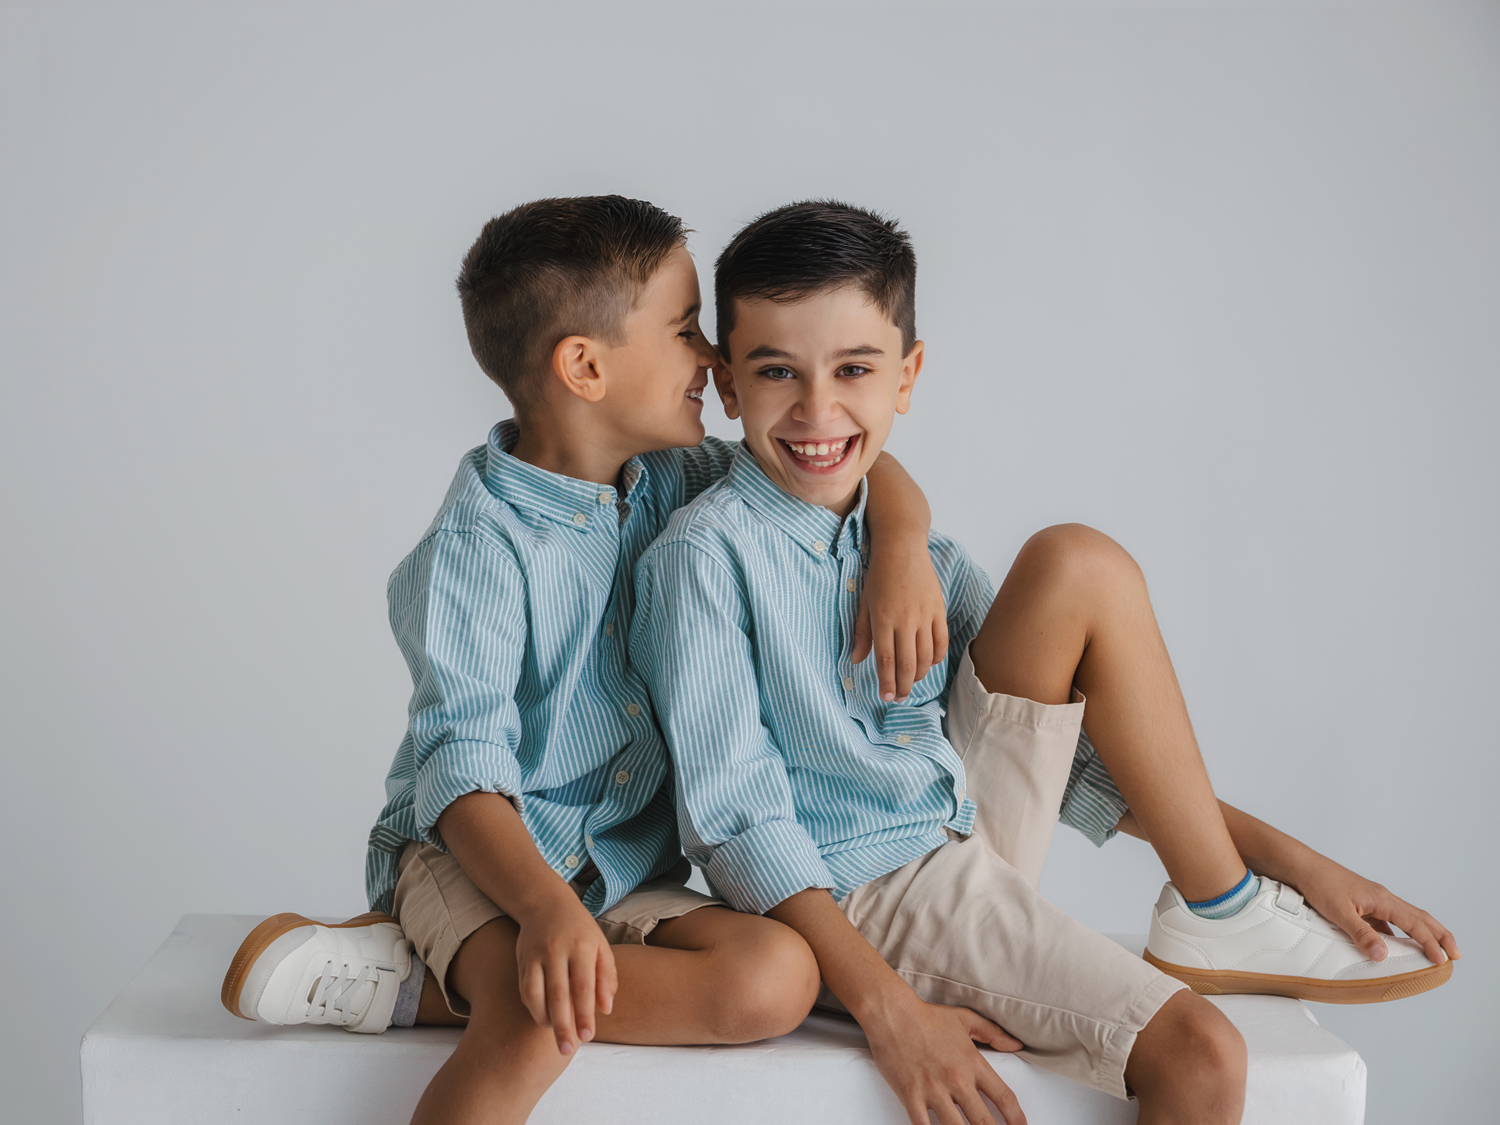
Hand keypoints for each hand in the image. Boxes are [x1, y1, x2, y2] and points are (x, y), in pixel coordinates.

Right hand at [512, 888, 617, 1054]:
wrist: (546, 903)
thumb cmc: (581, 930)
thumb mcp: (601, 946)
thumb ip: (606, 976)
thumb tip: (605, 1009)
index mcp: (582, 946)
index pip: (583, 986)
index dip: (585, 1014)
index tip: (588, 1037)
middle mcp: (557, 950)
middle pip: (558, 995)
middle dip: (563, 1025)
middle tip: (567, 1050)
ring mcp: (536, 954)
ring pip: (535, 994)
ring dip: (544, 1019)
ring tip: (554, 1036)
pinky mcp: (521, 959)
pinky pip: (524, 989)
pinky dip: (532, 1008)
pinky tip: (542, 1019)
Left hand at [854, 542, 948, 702]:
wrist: (902, 547)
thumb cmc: (879, 574)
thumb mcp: (864, 603)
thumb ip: (862, 633)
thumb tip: (857, 660)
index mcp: (883, 619)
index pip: (887, 660)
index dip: (887, 682)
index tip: (886, 697)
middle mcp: (905, 620)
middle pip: (908, 663)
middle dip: (903, 686)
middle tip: (899, 698)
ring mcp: (925, 615)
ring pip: (926, 656)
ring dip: (919, 674)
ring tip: (911, 682)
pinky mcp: (939, 609)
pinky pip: (941, 641)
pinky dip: (936, 658)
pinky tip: (928, 664)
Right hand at [862, 992, 1026, 1124]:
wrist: (893, 1013)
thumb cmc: (926, 1016)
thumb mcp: (965, 1019)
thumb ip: (993, 1033)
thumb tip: (1016, 1045)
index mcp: (973, 1063)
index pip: (1004, 1098)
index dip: (1017, 1118)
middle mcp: (957, 1080)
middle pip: (983, 1121)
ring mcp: (933, 1090)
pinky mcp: (911, 1096)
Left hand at [1293, 856, 1459, 965]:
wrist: (1302, 867)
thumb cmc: (1319, 884)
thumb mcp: (1339, 912)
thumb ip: (1361, 933)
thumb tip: (1383, 955)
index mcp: (1382, 899)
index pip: (1415, 923)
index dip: (1431, 943)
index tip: (1443, 960)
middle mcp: (1383, 898)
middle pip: (1420, 918)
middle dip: (1440, 936)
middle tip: (1454, 956)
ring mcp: (1374, 901)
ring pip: (1407, 918)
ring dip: (1423, 934)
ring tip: (1433, 952)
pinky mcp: (1364, 904)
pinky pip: (1389, 921)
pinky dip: (1400, 933)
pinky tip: (1396, 946)